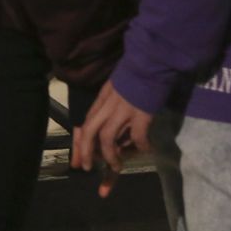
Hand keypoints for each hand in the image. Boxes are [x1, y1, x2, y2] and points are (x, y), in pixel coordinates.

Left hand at [70, 80, 151, 197]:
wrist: (151, 62)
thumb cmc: (135, 75)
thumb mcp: (115, 88)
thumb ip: (108, 105)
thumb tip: (109, 129)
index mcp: (102, 98)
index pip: (86, 122)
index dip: (80, 143)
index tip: (78, 160)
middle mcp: (108, 105)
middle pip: (90, 131)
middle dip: (86, 152)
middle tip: (88, 167)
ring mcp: (124, 110)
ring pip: (107, 138)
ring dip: (110, 155)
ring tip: (117, 166)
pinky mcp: (141, 114)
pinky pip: (137, 137)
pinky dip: (141, 147)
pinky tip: (147, 150)